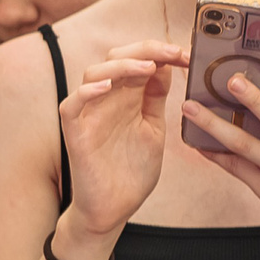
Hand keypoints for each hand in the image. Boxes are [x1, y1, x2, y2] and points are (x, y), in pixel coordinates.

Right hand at [55, 40, 182, 238]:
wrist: (114, 209)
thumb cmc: (132, 172)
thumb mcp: (153, 129)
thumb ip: (155, 99)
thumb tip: (165, 67)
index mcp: (127, 98)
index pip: (139, 60)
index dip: (162, 52)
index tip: (188, 55)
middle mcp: (107, 101)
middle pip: (115, 57)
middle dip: (146, 50)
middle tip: (174, 54)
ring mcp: (89, 115)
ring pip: (94, 73)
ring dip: (121, 65)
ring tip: (147, 67)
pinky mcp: (76, 134)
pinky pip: (72, 105)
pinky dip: (86, 92)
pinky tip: (106, 87)